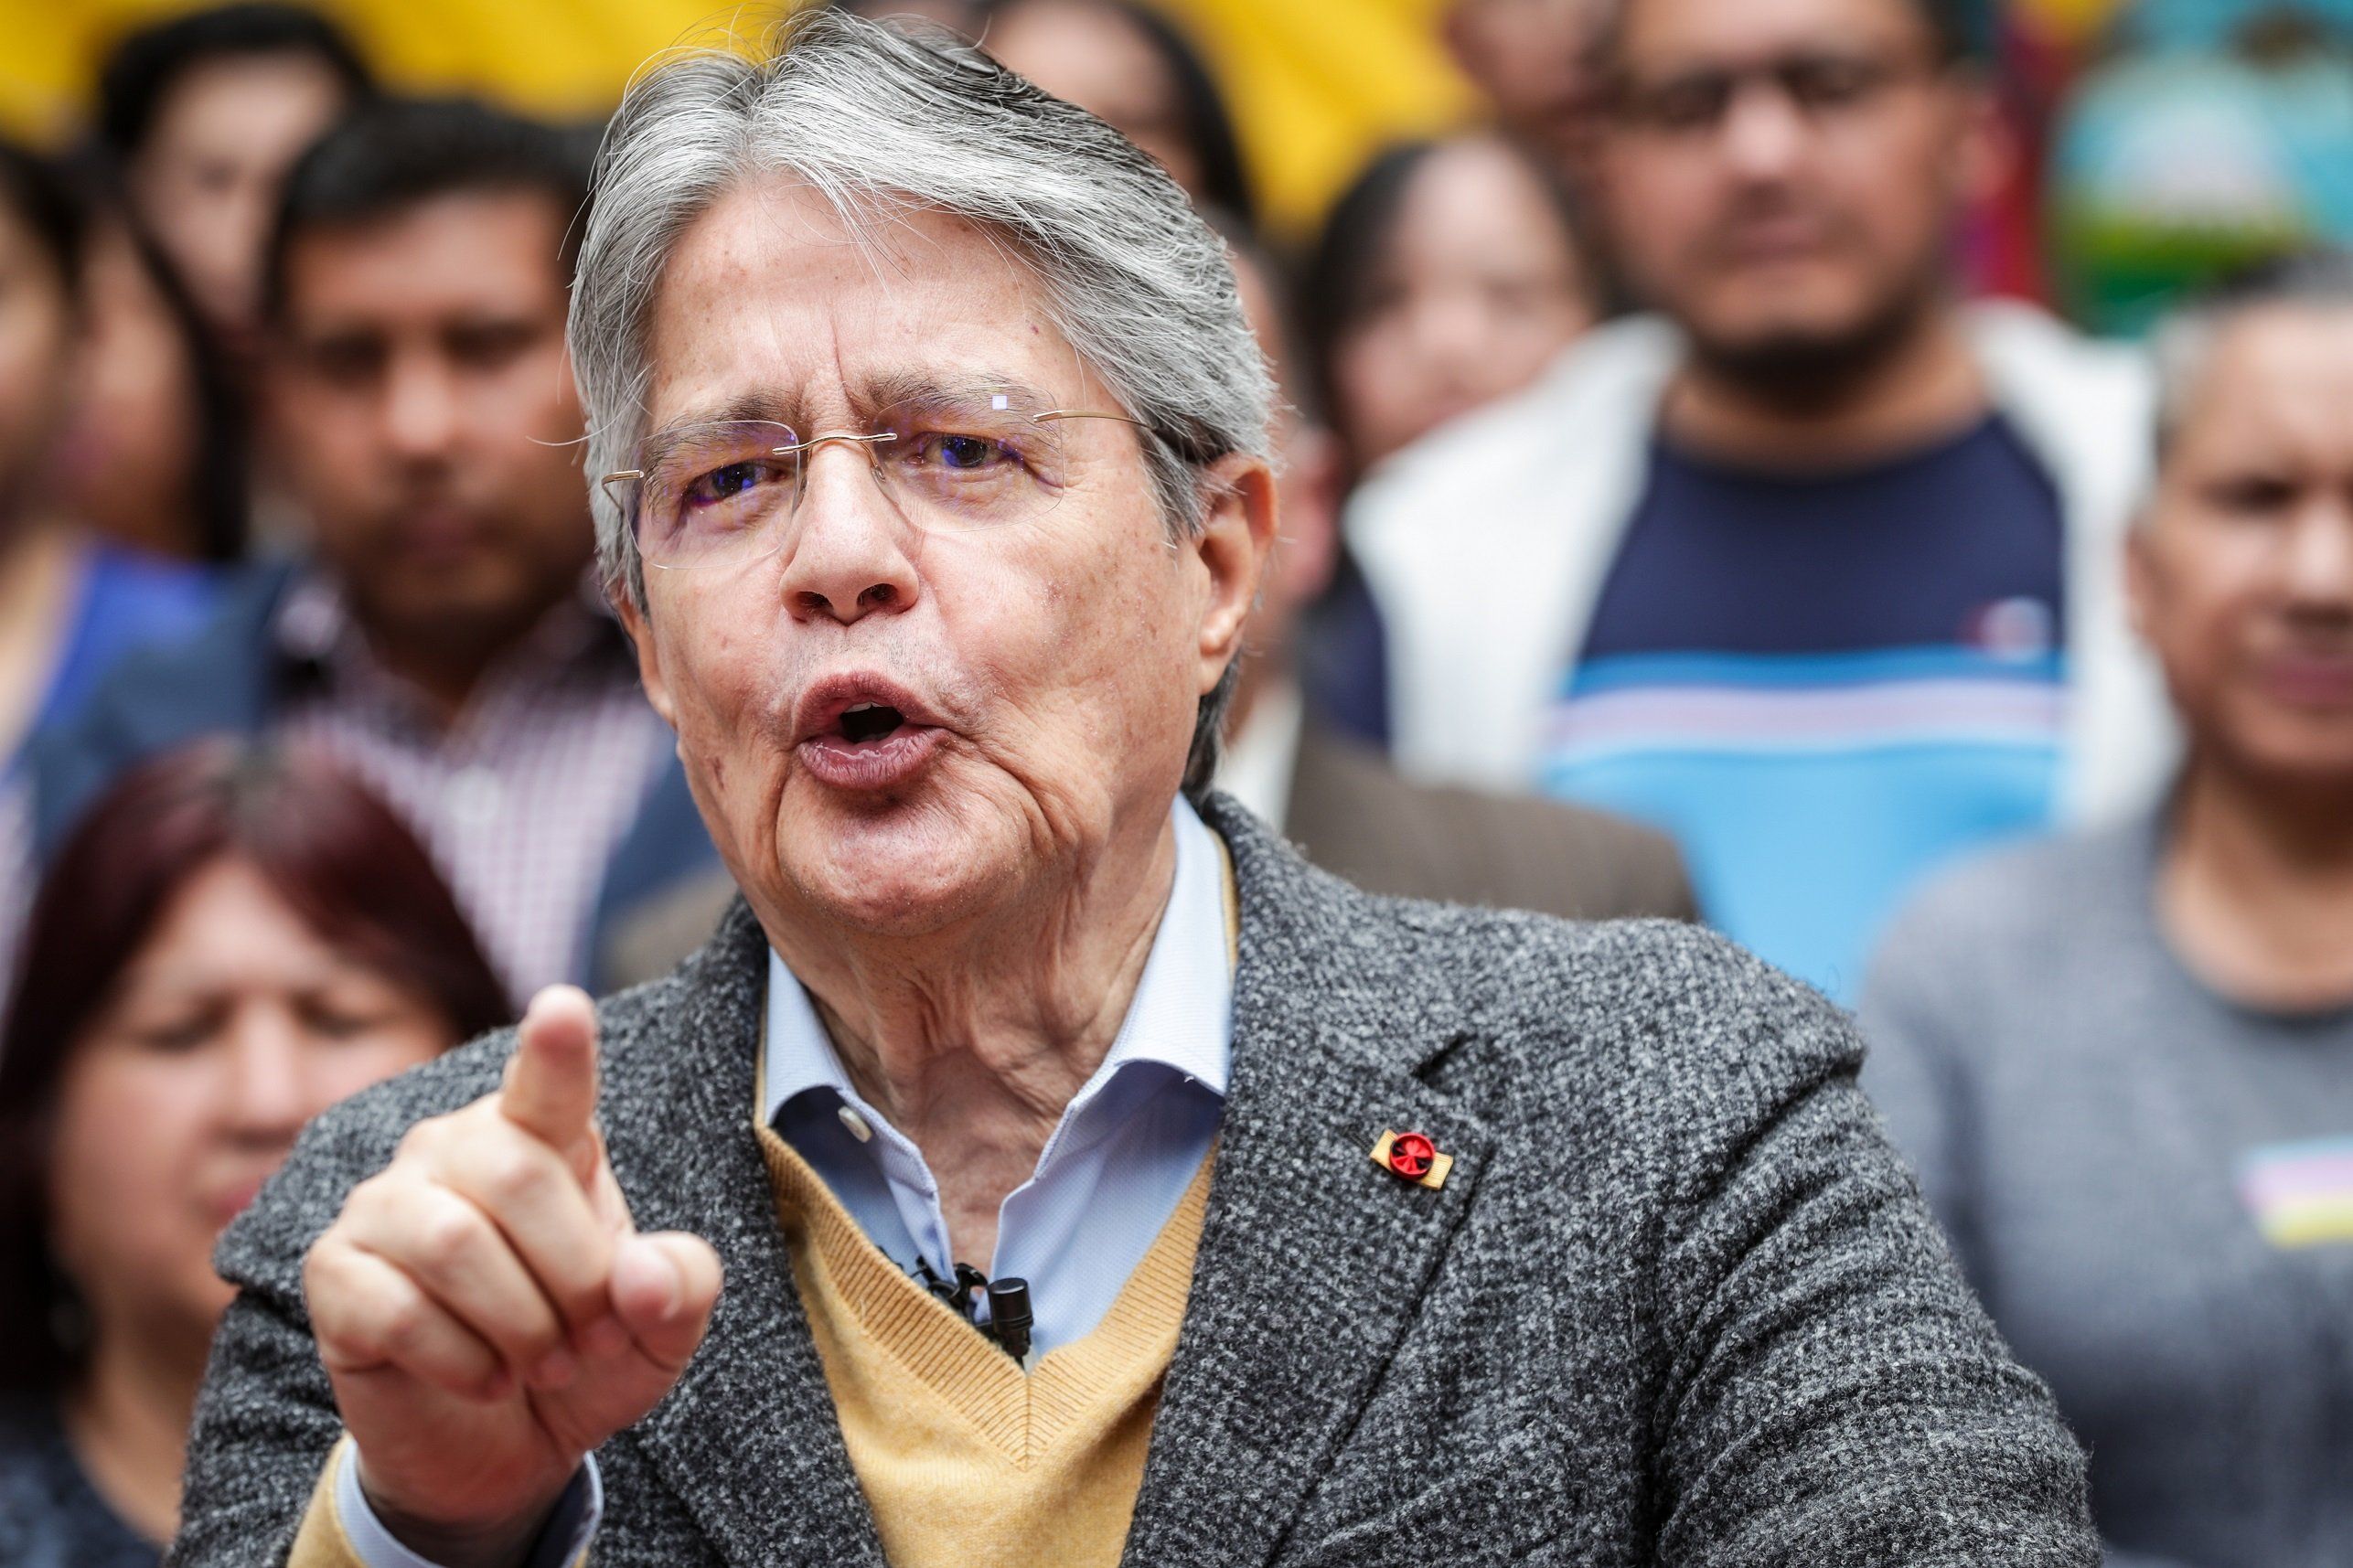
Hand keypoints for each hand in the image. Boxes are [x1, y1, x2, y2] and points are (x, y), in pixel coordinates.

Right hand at [304, 986, 722, 1566]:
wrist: (502, 1444)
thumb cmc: (584, 1356)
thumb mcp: (659, 1329)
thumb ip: (679, 1289)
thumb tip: (637, 1278)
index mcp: (543, 1137)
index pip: (549, 1083)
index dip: (556, 1049)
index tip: (563, 1009)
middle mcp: (454, 1149)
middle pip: (519, 1177)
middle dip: (575, 1277)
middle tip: (595, 1341)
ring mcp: (384, 1204)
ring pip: (456, 1243)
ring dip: (522, 1325)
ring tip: (545, 1365)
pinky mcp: (335, 1272)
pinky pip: (398, 1309)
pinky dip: (463, 1361)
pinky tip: (487, 1380)